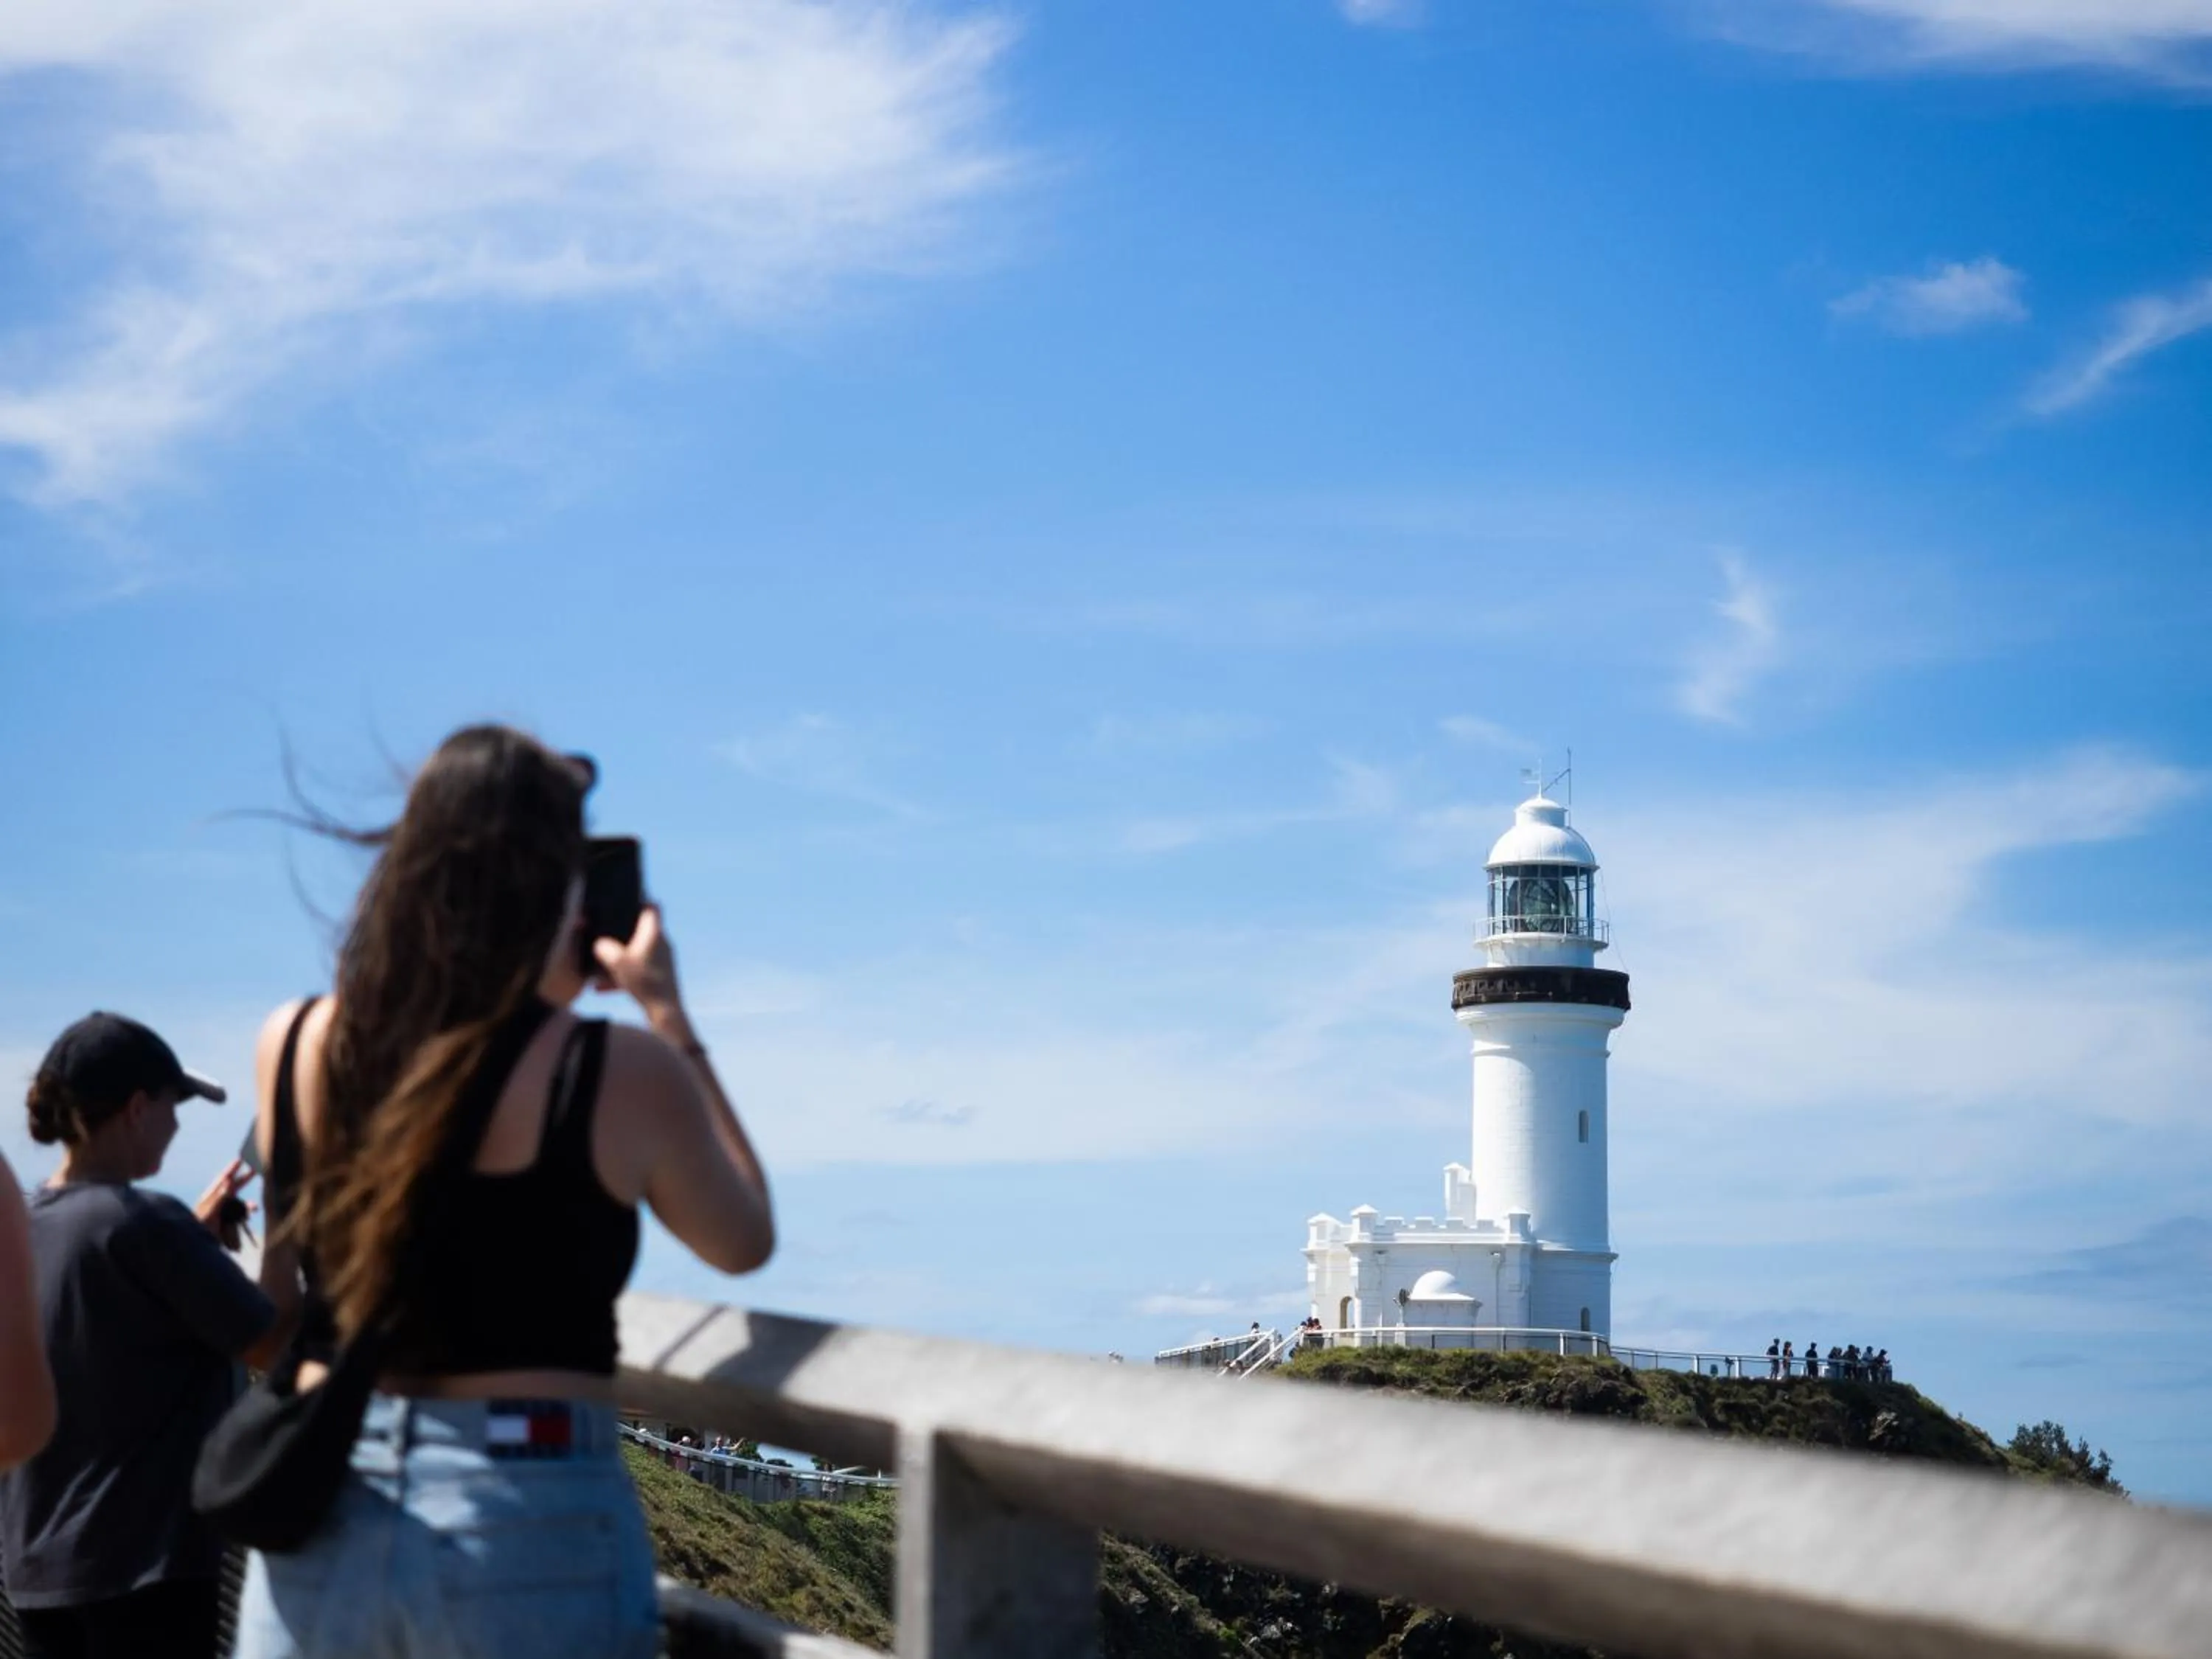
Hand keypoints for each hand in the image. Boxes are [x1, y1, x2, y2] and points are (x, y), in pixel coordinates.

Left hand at [194, 1159, 254, 1242]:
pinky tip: (251, 1216)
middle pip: (233, 1187)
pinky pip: (240, 1215)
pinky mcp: (228, 1222)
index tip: (240, 1160)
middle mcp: (218, 1203)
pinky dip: (247, 1214)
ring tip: (254, 1207)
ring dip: (247, 1204)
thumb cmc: (199, 1228)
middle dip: (244, 1179)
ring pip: (239, 1203)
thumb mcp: (209, 1212)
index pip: (222, 1180)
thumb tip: (228, 1180)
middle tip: (255, 1169)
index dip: (231, 1169)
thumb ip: (219, 1197)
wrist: (196, 1246)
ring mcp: (223, 1212)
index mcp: (211, 1197)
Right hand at [592, 903, 685, 1028]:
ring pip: (635, 953)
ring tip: (597, 967)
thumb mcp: (617, 961)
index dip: (640, 900)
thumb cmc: (644, 982)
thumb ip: (604, 947)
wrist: (664, 1012)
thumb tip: (598, 943)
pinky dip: (620, 977)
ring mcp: (661, 961)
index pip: (653, 907)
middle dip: (621, 933)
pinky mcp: (659, 977)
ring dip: (617, 959)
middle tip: (604, 933)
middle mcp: (661, 943)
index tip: (625, 901)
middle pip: (640, 930)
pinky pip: (636, 972)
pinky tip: (599, 988)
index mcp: (654, 933)